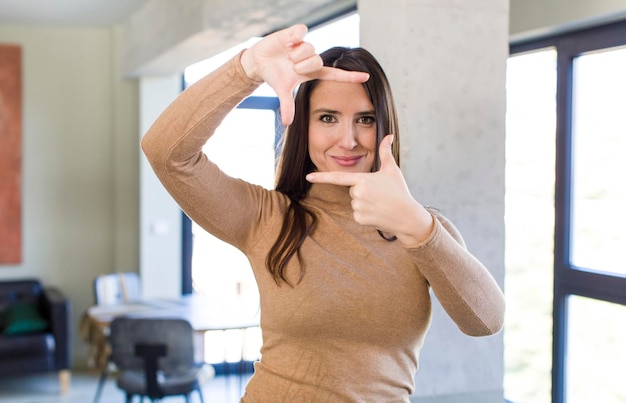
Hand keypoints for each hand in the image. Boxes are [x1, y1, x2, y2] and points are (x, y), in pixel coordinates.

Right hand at [240, 24, 369, 124]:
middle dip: (302, 65)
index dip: (350, 76)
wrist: (260, 62)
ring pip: (309, 49)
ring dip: (295, 54)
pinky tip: (287, 42)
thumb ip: (287, 106)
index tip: (367, 77)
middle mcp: (312, 58)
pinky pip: (302, 32)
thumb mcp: (282, 91)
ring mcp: (304, 45)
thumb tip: (287, 124)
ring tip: (287, 55)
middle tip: (291, 66)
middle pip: (318, 60)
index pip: (336, 75)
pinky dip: (294, 38)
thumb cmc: (275, 76)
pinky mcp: (296, 33)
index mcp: (313, 72)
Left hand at [306, 135, 433, 246]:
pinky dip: (366, 214)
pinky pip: (357, 214)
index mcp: (363, 180)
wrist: (407, 216)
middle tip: (379, 194)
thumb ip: (385, 152)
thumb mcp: (392, 170)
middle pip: (352, 190)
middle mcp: (358, 193)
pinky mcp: (359, 219)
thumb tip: (389, 136)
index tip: (308, 177)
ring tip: (380, 204)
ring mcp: (358, 207)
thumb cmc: (399, 191)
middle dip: (363, 191)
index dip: (322, 177)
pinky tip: (378, 213)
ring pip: (354, 202)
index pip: (338, 177)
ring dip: (364, 202)